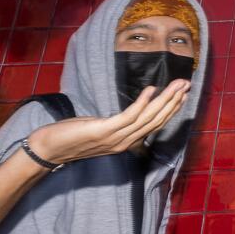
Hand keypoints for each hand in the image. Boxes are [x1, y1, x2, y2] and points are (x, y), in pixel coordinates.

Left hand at [27, 80, 189, 165]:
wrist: (48, 150)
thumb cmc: (71, 138)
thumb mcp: (99, 130)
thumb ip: (116, 125)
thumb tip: (127, 115)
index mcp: (126, 142)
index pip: (155, 125)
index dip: (171, 109)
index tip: (183, 94)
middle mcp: (125, 142)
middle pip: (157, 120)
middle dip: (174, 101)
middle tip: (186, 84)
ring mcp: (116, 138)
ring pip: (148, 118)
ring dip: (165, 100)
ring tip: (177, 84)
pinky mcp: (104, 131)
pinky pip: (129, 116)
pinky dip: (142, 102)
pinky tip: (151, 89)